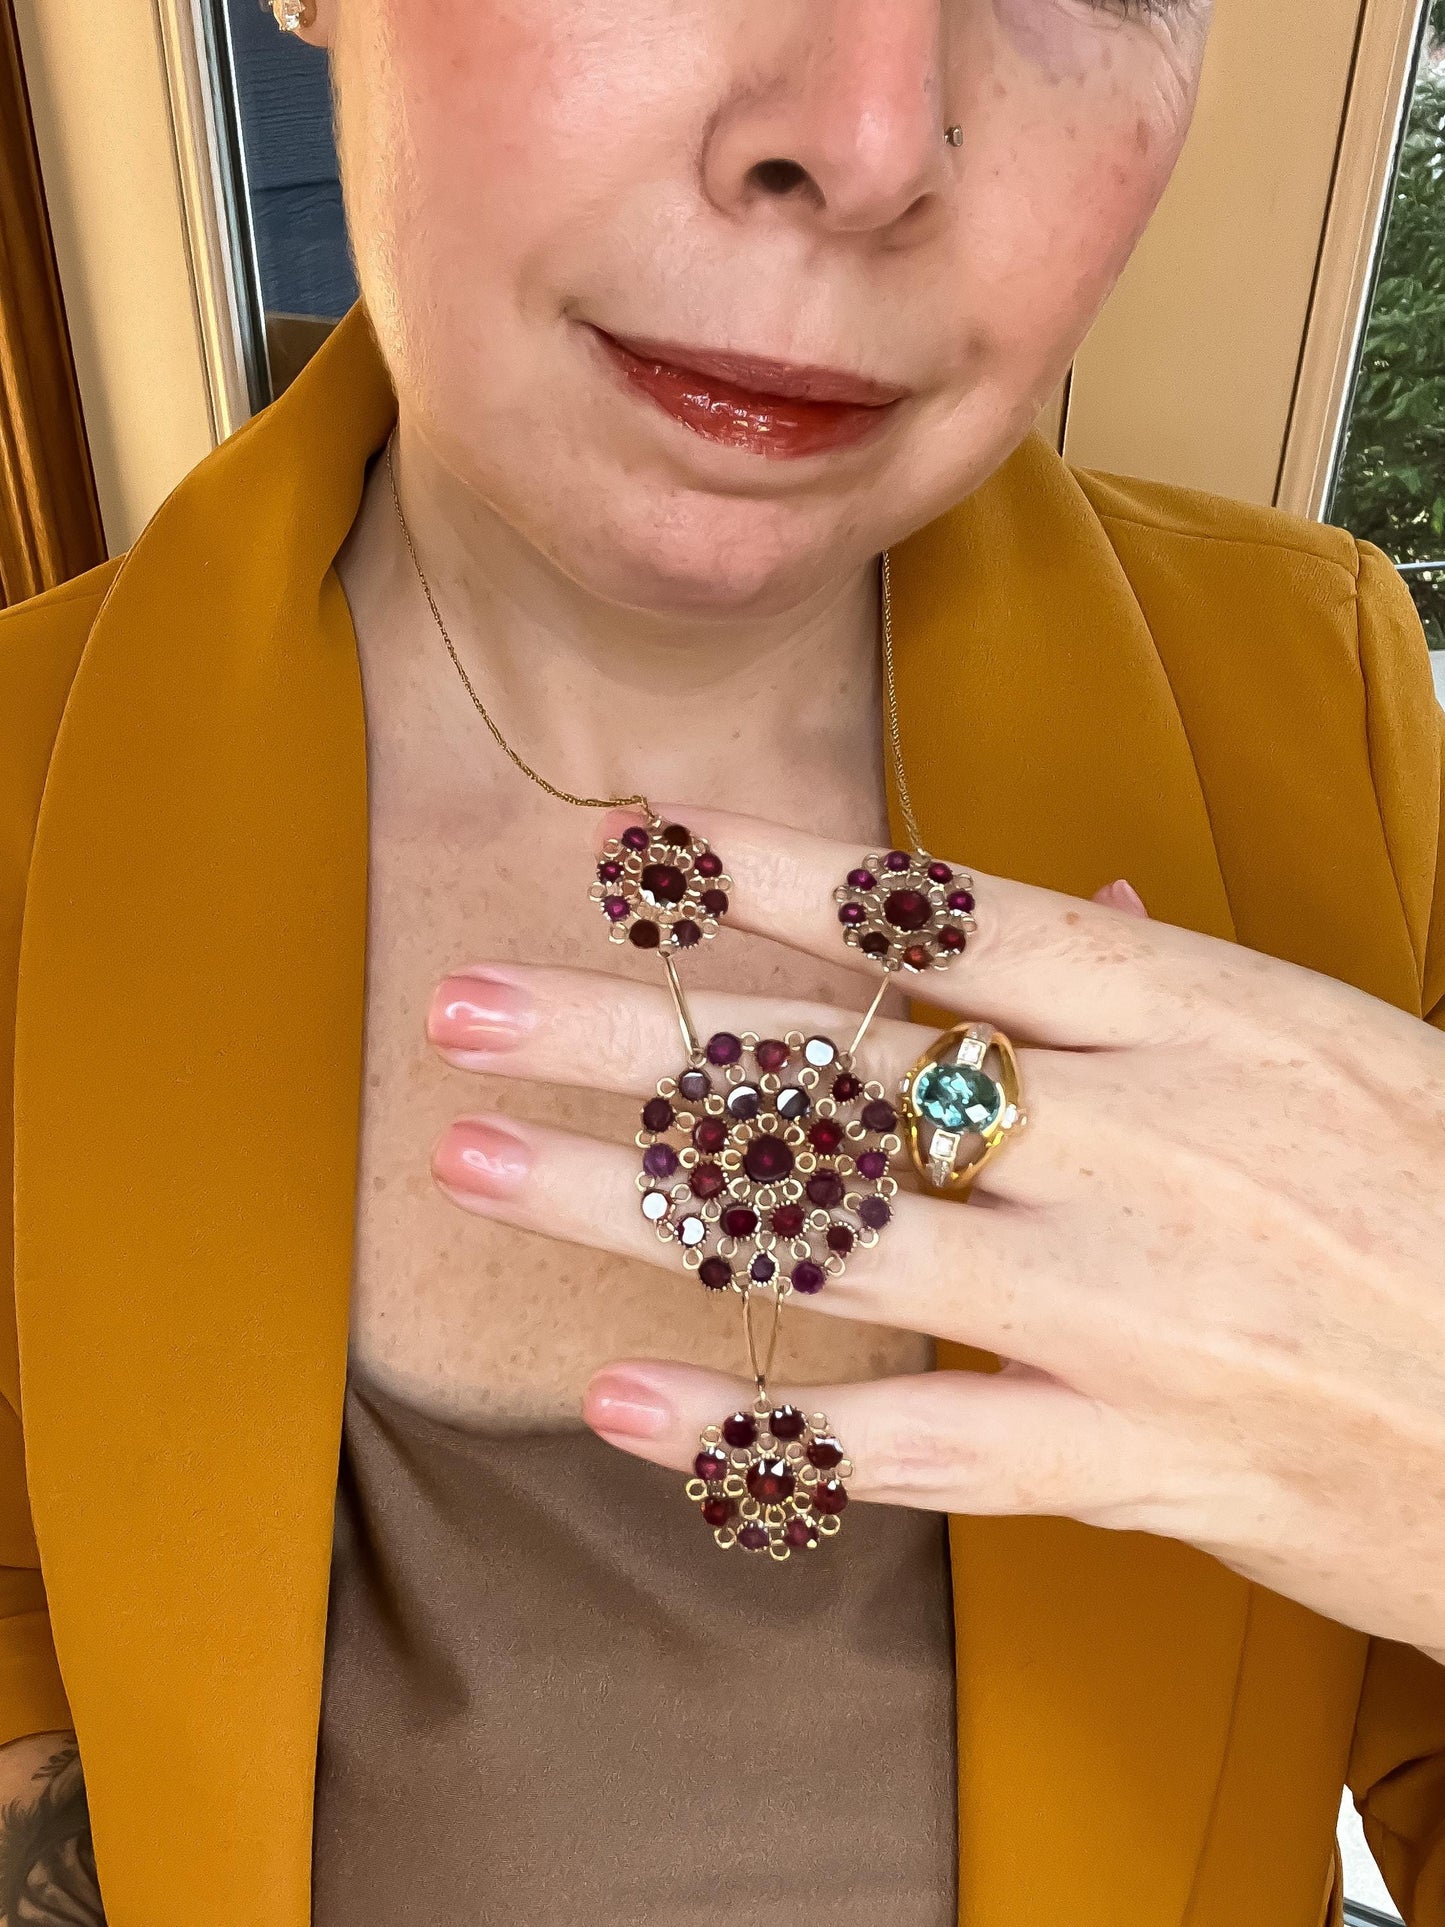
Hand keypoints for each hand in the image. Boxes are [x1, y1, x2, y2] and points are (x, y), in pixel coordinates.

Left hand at [426, 806, 1444, 1655]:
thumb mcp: (1325, 1047)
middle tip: (464, 1008)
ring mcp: (1118, 1308)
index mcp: (1193, 1019)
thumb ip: (1174, 983)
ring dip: (628, 1203)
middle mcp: (1133, 1145)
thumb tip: (1083, 902)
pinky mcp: (1125, 1459)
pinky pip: (905, 1447)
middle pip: (832, 1073)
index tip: (629, 850)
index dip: (769, 878)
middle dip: (631, 1036)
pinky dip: (755, 1433)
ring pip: (827, 1245)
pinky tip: (618, 1404)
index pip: (943, 921)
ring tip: (474, 1163)